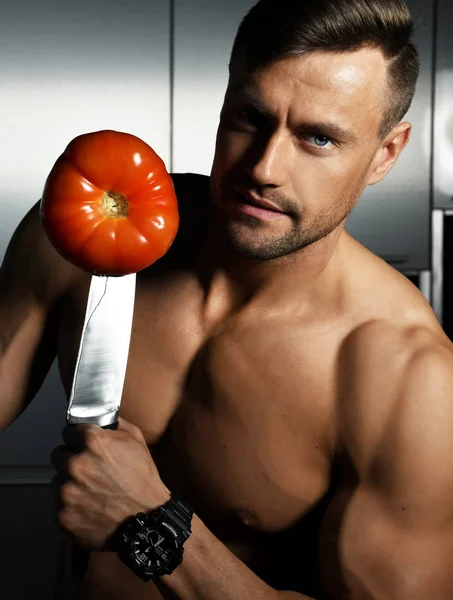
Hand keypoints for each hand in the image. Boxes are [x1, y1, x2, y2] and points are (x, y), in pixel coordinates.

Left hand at [50, 417, 170, 550]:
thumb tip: (100, 418)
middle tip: (91, 471)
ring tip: (93, 491)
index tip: (84, 446)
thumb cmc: (143, 481)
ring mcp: (67, 492)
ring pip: (58, 480)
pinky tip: (90, 506)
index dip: (78, 439)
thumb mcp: (136, 440)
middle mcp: (76, 465)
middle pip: (58, 455)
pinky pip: (59, 504)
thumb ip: (114, 424)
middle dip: (72, 460)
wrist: (147, 521)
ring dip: (70, 484)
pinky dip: (72, 506)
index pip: (69, 432)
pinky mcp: (62, 515)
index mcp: (92, 443)